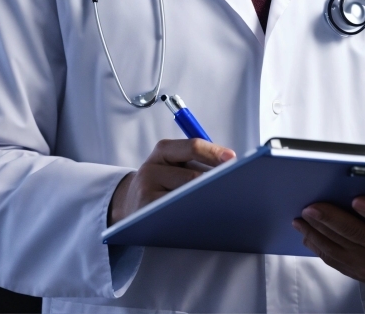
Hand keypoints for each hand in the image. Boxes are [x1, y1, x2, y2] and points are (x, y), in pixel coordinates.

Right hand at [108, 138, 235, 224]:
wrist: (129, 202)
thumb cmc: (164, 181)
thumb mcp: (175, 163)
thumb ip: (199, 161)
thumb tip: (231, 166)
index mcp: (163, 150)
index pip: (192, 147)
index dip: (215, 153)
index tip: (233, 160)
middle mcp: (151, 168)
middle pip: (192, 176)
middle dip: (215, 183)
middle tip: (235, 189)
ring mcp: (146, 191)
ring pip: (184, 197)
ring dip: (206, 201)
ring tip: (223, 204)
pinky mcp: (145, 212)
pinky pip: (173, 213)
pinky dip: (191, 215)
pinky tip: (203, 217)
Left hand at [293, 197, 364, 289]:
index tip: (356, 199)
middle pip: (361, 235)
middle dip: (333, 219)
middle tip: (312, 206)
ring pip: (343, 249)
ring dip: (319, 232)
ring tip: (302, 217)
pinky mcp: (364, 275)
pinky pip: (337, 261)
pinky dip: (319, 247)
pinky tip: (306, 234)